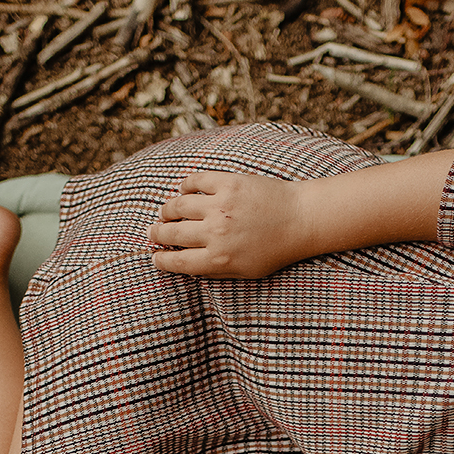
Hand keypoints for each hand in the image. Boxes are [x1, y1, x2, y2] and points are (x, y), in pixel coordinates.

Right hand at [148, 171, 314, 278]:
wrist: (301, 220)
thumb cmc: (275, 250)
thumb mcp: (246, 272)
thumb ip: (215, 271)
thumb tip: (188, 269)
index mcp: (219, 258)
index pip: (178, 261)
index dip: (162, 260)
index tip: (155, 257)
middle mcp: (216, 232)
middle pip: (172, 234)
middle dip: (157, 234)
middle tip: (152, 233)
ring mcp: (221, 206)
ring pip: (178, 206)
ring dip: (167, 211)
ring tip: (165, 213)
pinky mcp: (229, 183)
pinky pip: (196, 181)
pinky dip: (186, 185)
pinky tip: (183, 190)